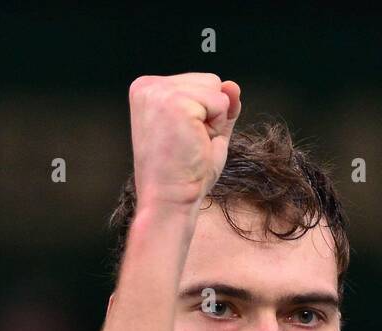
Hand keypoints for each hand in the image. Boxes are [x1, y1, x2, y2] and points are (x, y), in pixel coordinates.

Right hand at [128, 72, 241, 211]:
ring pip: (216, 88)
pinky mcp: (175, 102)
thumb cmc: (183, 174)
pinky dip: (217, 127)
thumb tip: (233, 85)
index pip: (198, 82)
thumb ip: (220, 106)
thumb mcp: (207, 132)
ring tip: (191, 143)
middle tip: (189, 143)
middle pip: (209, 80)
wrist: (170, 200)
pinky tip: (195, 142)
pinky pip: (220, 102)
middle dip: (210, 114)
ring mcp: (159, 92)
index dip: (204, 114)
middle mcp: (148, 86)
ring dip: (214, 121)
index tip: (183, 138)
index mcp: (148, 90)